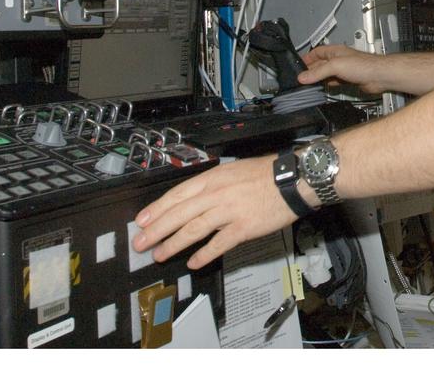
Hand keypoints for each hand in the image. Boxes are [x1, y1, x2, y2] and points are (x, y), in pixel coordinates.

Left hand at [132, 155, 295, 269]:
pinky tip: (193, 262)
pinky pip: (218, 244)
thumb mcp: (232, 170)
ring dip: (174, 243)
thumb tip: (193, 199)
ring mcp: (229, 211)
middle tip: (141, 243)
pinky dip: (204, 254)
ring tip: (160, 254)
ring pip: (193, 229)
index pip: (177, 195)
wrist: (292, 180)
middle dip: (157, 230)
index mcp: (213, 178)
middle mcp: (216, 194)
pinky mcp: (243, 227)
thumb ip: (212, 185)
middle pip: (179, 213)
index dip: (157, 209)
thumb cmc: (265, 174)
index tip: (142, 220)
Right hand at [298, 44, 383, 93]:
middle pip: (320, 64)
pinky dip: (328, 85)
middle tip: (301, 78)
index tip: (298, 65)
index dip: (306, 58)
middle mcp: (339, 59)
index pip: (316, 52)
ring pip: (327, 74)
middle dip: (311, 70)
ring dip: (319, 79)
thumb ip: (318, 72)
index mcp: (335, 51)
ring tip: (309, 84)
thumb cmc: (363, 65)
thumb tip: (303, 77)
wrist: (379, 76)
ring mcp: (344, 70)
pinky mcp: (349, 80)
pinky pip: (335, 82)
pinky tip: (324, 88)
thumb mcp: (335, 66)